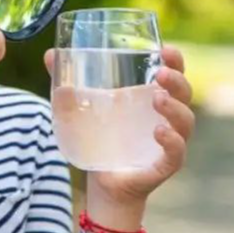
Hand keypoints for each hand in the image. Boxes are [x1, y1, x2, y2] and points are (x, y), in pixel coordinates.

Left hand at [44, 46, 194, 204]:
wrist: (101, 183)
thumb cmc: (98, 140)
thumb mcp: (80, 109)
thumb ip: (66, 82)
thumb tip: (48, 54)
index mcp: (150, 100)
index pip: (173, 75)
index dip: (176, 61)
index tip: (167, 49)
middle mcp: (165, 119)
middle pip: (185, 95)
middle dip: (178, 81)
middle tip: (162, 72)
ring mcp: (168, 143)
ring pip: (185, 123)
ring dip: (175, 108)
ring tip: (157, 98)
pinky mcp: (164, 166)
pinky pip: (177, 153)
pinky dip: (172, 141)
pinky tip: (159, 131)